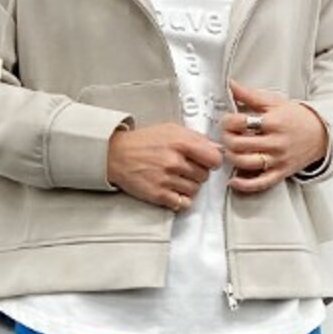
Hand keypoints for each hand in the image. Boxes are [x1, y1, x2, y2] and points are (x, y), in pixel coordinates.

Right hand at [106, 122, 223, 208]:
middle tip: (186, 168)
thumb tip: (216, 148)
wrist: (116, 154)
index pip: (214, 159)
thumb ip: (195, 138)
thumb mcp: (170, 130)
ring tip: (177, 178)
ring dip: (189, 186)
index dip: (212, 161)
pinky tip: (174, 190)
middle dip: (198, 173)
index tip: (207, 162)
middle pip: (204, 176)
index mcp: (180, 142)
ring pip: (195, 190)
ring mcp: (166, 180)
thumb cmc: (143, 142)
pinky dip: (181, 199)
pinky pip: (183, 203)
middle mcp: (174, 161)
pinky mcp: (159, 195)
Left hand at [220, 81, 329, 192]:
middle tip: (226, 135)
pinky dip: (244, 185)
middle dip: (226, 139)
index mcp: (273, 122)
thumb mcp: (274, 101)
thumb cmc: (296, 117)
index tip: (226, 120)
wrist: (321, 133)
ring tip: (230, 151)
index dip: (227, 121)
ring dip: (231, 158)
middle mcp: (275, 142)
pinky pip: (259, 183)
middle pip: (239, 144)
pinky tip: (234, 180)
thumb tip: (231, 85)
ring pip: (246, 163)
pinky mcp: (280, 173)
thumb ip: (250, 95)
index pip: (241, 122)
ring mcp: (278, 159)